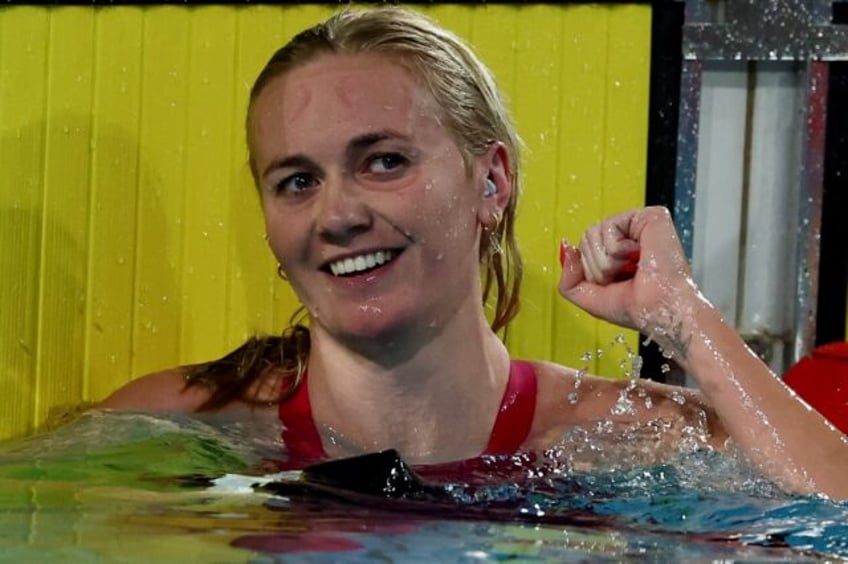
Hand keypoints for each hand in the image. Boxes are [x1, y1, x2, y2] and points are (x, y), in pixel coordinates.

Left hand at [558, 206, 696, 330]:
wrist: (660, 311)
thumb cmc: (636, 308)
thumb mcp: (589, 299)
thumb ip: (569, 279)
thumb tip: (566, 248)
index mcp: (616, 254)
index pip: (582, 249)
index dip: (590, 270)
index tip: (613, 283)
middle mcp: (627, 237)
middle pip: (585, 240)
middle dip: (597, 267)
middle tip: (624, 276)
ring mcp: (637, 225)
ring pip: (592, 233)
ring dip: (607, 261)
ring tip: (631, 267)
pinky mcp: (648, 216)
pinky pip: (608, 226)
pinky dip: (617, 249)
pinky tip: (638, 255)